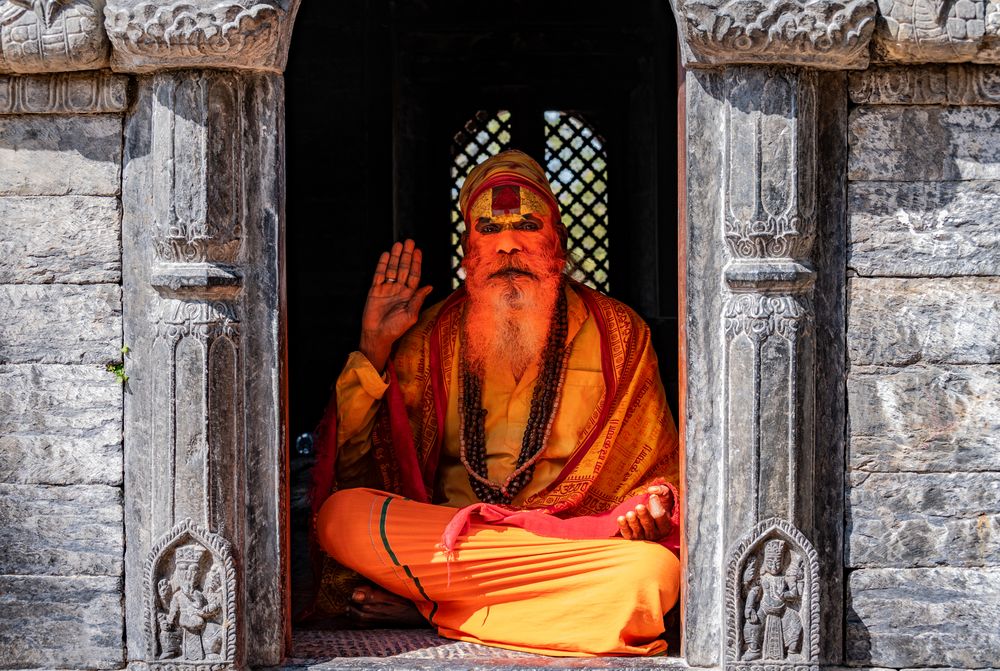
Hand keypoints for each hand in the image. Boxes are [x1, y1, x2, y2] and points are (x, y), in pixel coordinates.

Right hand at [359, 239, 432, 370]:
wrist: (377, 335)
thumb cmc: (396, 328)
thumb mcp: (410, 315)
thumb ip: (418, 300)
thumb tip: (429, 286)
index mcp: (409, 295)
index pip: (414, 275)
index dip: (416, 263)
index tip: (418, 251)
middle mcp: (399, 289)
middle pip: (404, 268)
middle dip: (407, 255)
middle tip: (410, 241)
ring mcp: (387, 288)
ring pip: (392, 269)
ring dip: (396, 257)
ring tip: (399, 244)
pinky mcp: (375, 290)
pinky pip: (379, 274)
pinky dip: (382, 264)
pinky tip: (386, 255)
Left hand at [617, 484, 674, 540]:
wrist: (649, 516)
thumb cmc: (658, 506)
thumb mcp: (664, 497)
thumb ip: (662, 491)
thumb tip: (652, 489)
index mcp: (665, 525)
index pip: (661, 517)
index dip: (657, 507)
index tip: (652, 496)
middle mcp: (654, 534)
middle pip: (648, 525)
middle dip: (644, 515)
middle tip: (639, 506)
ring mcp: (642, 538)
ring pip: (637, 530)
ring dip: (633, 522)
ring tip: (629, 514)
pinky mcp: (631, 538)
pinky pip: (627, 534)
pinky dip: (623, 527)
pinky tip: (620, 518)